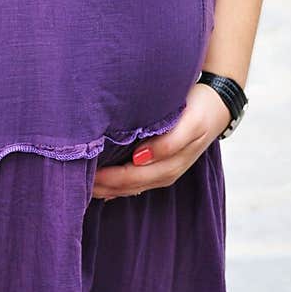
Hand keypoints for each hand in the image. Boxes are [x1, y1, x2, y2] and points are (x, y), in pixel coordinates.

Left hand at [90, 82, 230, 199]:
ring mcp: (162, 172)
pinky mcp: (159, 165)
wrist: (217, 104)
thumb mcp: (189, 124)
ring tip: (81, 183)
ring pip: (129, 187)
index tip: (84, 172)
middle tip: (74, 180)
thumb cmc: (199, 110)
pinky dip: (116, 184)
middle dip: (101, 186)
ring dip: (106, 187)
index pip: (131, 178)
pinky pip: (134, 181)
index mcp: (169, 165)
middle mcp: (164, 173)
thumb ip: (168, 142)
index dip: (107, 178)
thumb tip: (140, 158)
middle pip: (127, 186)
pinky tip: (100, 184)